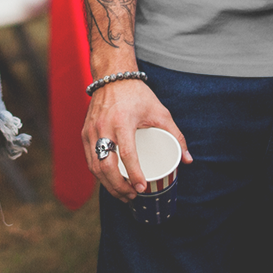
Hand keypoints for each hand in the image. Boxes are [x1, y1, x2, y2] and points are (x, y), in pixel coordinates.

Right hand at [83, 78, 191, 201]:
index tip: (142, 188)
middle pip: (106, 166)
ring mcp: (91, 131)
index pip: (126, 153)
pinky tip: (109, 181)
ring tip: (123, 194)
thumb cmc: (138, 95)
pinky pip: (90, 159)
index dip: (134, 174)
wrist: (113, 76)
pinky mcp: (85, 133)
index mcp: (122, 121)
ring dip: (108, 185)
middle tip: (132, 196)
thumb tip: (188, 160)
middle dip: (119, 187)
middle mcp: (103, 127)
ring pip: (95, 166)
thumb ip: (176, 135)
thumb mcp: (160, 112)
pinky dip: (99, 174)